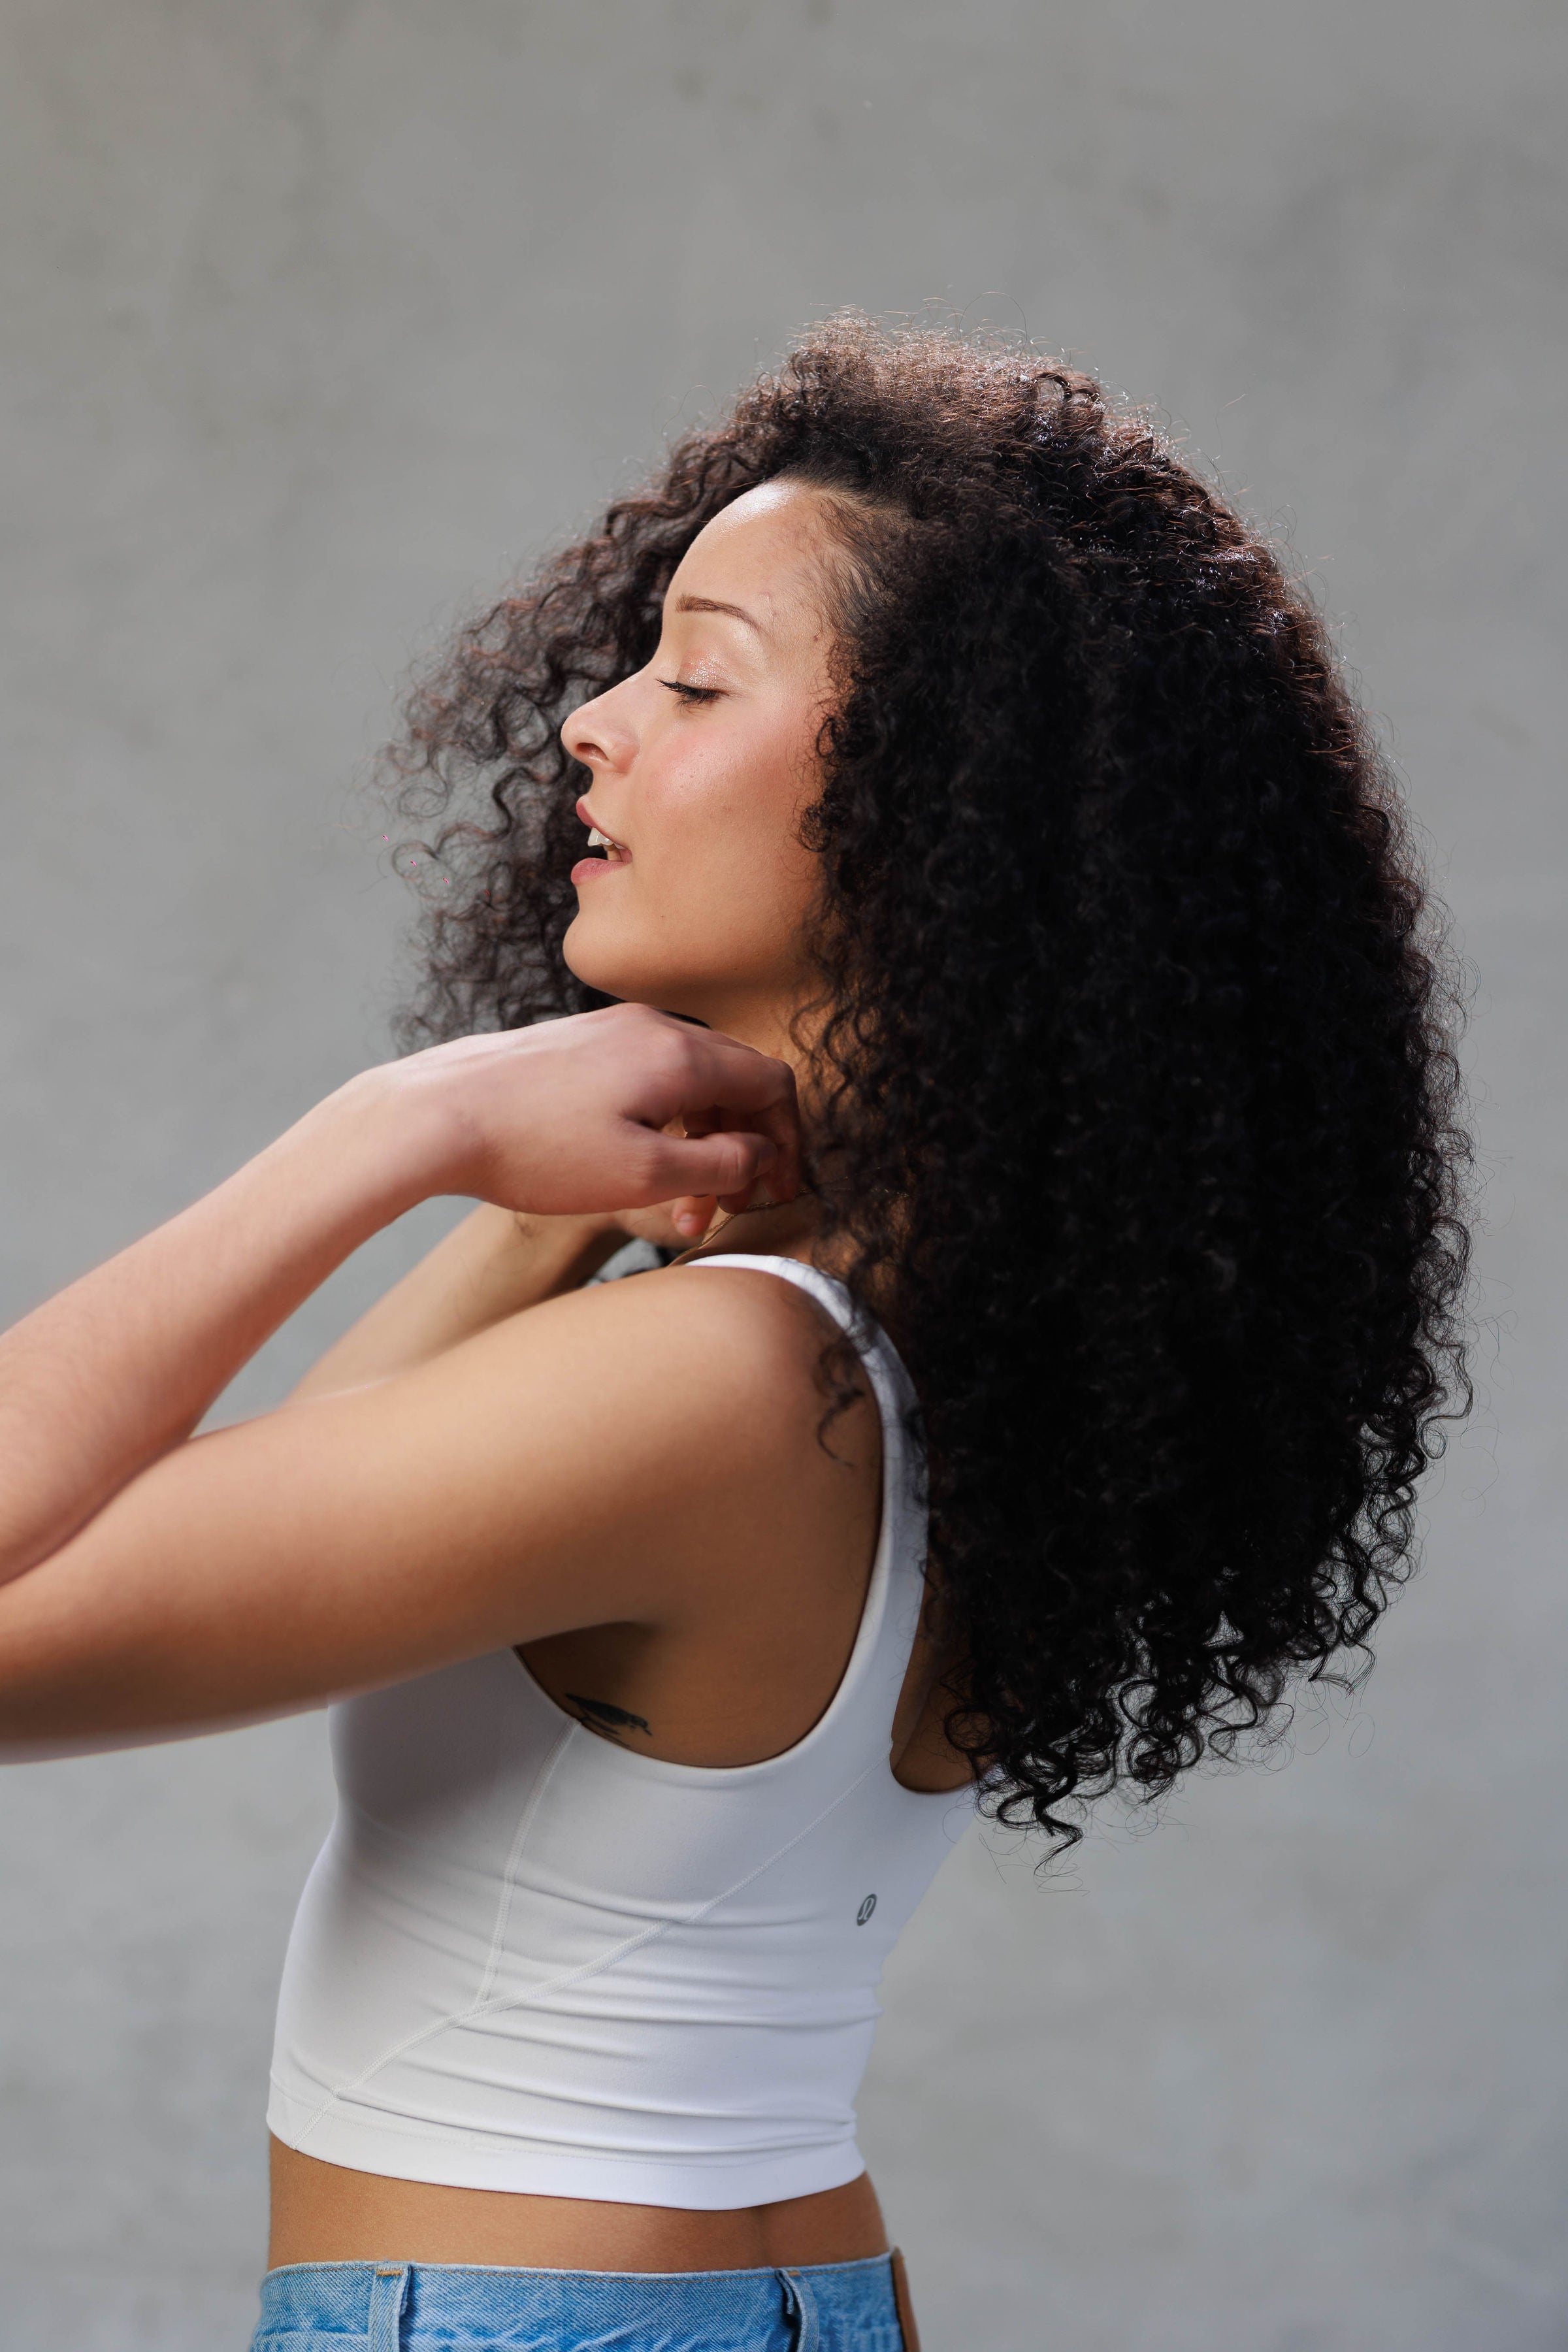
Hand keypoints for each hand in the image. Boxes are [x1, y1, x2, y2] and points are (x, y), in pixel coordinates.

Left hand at [376, 1002, 801, 1232]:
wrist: (434, 1115)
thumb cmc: (536, 1148)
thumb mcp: (644, 1175)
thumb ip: (721, 1165)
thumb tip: (763, 1155)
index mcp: (681, 1054)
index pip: (773, 1083)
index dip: (788, 1140)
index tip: (778, 1190)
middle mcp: (653, 1028)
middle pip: (735, 1080)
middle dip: (743, 1148)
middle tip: (726, 1209)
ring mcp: (611, 1031)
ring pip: (688, 1082)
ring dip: (700, 1143)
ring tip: (678, 1207)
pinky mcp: (578, 1046)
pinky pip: (646, 1078)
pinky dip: (662, 1124)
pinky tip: (636, 1170)